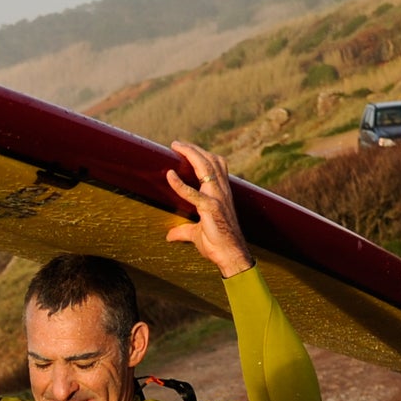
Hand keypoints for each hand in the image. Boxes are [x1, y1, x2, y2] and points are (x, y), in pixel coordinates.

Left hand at [164, 139, 254, 277]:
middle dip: (193, 149)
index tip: (187, 149)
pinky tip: (169, 175)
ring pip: (206, 168)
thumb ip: (183, 231)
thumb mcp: (196, 235)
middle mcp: (222, 192)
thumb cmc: (217, 245)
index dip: (203, 154)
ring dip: (190, 154)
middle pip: (210, 161)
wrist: (231, 257)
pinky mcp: (211, 209)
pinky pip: (193, 194)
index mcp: (221, 194)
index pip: (216, 165)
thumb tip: (170, 235)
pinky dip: (180, 184)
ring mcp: (217, 199)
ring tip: (176, 147)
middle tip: (176, 144)